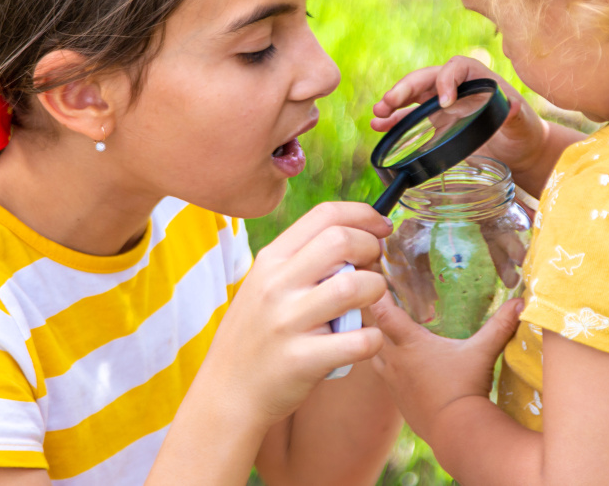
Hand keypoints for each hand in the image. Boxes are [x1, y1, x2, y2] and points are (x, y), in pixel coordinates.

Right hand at [199, 202, 392, 426]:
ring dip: (376, 291)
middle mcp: (276, 285)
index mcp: (270, 260)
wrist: (227, 392)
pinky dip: (373, 338)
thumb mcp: (264, 285)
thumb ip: (302, 261)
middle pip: (341, 241)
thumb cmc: (256, 335)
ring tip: (369, 303)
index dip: (363, 215)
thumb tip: (355, 237)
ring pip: (355, 287)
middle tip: (375, 267)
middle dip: (372, 249)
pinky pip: (360, 340)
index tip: (381, 228)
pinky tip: (364, 340)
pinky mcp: (302, 359)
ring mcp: (288, 322)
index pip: (324, 215)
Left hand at [368, 292, 523, 442]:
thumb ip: (499, 326)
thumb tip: (521, 302)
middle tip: (381, 303)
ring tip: (389, 333)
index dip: (377, 295)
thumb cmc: (466, 389)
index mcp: (411, 344)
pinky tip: (403, 366)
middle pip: (372, 331)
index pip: (383, 312)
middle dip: (375, 316)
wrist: (456, 433)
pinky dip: (388, 366)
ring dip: (379, 343)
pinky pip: (385, 377)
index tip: (374, 282)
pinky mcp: (398, 400)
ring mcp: (393, 382)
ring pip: (375, 355)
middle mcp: (396, 361)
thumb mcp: (482, 353)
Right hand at [371, 56, 548, 179]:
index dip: (446, 80)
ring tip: (377, 114)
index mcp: (478, 77)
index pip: (456, 67)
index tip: (445, 103)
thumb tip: (513, 106)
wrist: (518, 150)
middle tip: (389, 102)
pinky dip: (393, 120)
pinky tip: (378, 125)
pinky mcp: (434, 122)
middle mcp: (456, 86)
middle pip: (426, 78)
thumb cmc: (523, 131)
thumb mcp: (522, 124)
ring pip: (412, 96)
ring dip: (393, 103)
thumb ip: (516, 115)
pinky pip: (409, 117)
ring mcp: (442, 104)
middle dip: (405, 88)